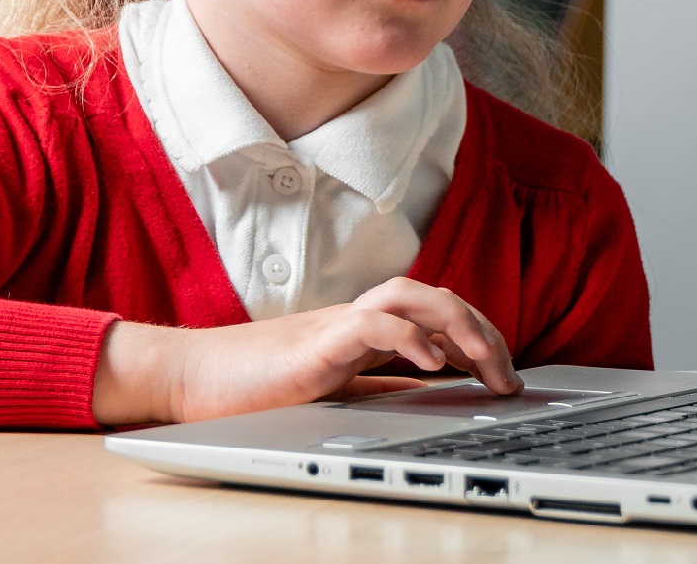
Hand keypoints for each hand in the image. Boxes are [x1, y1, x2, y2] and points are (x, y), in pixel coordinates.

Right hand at [92, 277, 521, 424]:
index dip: (477, 336)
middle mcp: (352, 318)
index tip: (505, 376)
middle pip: (432, 296)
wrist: (186, 378)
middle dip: (481, 331)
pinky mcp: (313, 344)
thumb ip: (377, 391)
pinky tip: (433, 364)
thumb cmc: (249, 388)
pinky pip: (371, 323)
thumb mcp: (331, 393)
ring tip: (486, 364)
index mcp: (360, 331)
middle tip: (509, 379)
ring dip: (457, 325)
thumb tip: (432, 400)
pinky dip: (409, 337)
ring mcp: (333, 325)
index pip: (433, 313)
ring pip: (410, 296)